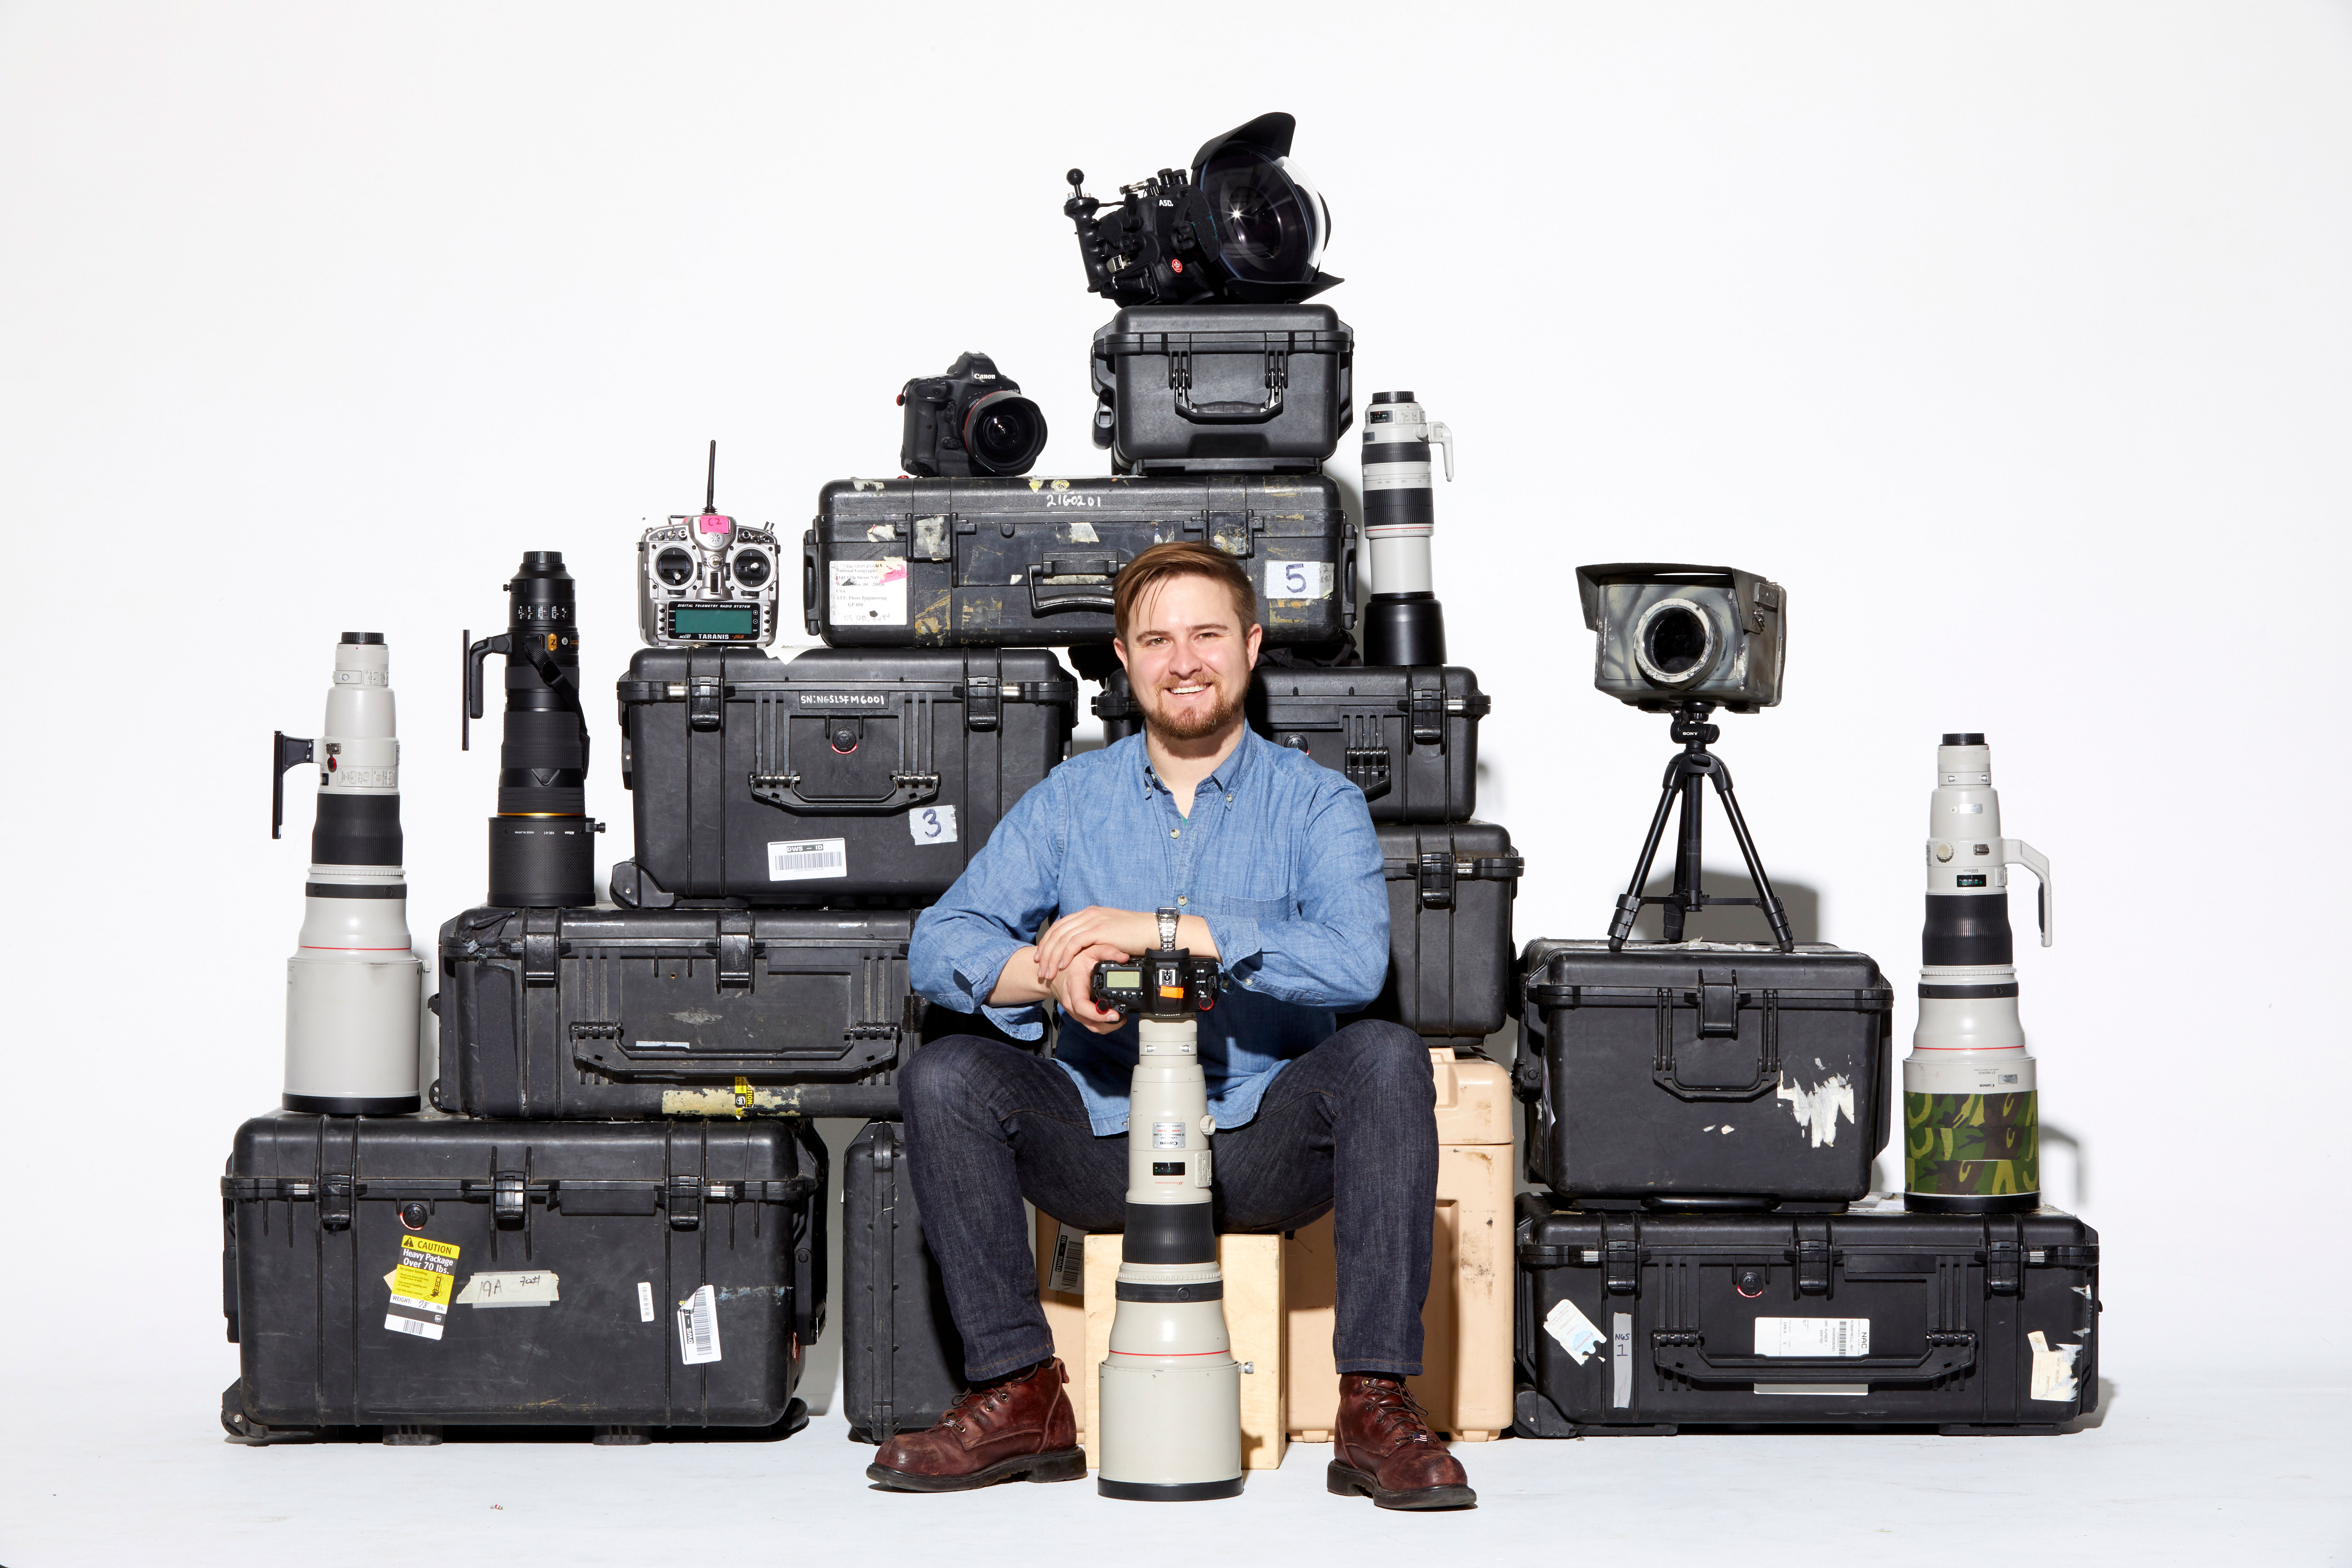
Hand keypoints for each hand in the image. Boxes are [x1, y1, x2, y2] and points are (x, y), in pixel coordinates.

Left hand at [1032, 907, 1157, 981]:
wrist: (1152, 931)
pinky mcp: (1099, 930)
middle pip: (1057, 932)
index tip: (1040, 957)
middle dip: (1045, 952)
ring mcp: (1093, 921)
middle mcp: (1088, 915)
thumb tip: (1086, 951)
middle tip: (1040, 969)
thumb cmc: (1135, 935)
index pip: (1061, 926)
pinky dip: (1066, 954)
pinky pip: (1075, 942)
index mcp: (1089, 914)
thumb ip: (1096, 937)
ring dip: (1052, 957)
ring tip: (1048, 973)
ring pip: (1063, 938)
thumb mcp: (1110, 933)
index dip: (1048, 942)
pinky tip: (1062, 966)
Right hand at [1050, 941, 1133, 1034]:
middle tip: (1123, 1017)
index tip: (1114, 1015)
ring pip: (1091, 1026)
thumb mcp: (1089, 951)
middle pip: (1089, 1022)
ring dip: (1106, 1026)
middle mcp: (1072, 1003)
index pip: (1082, 1006)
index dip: (1098, 1014)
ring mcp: (1074, 1011)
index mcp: (1074, 988)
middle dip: (1108, 1024)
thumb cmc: (1071, 962)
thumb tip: (1124, 957)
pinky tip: (1111, 1016)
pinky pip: (1090, 1024)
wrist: (1054, 972)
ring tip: (1120, 1017)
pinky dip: (1101, 1023)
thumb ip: (1107, 951)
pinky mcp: (1078, 1014)